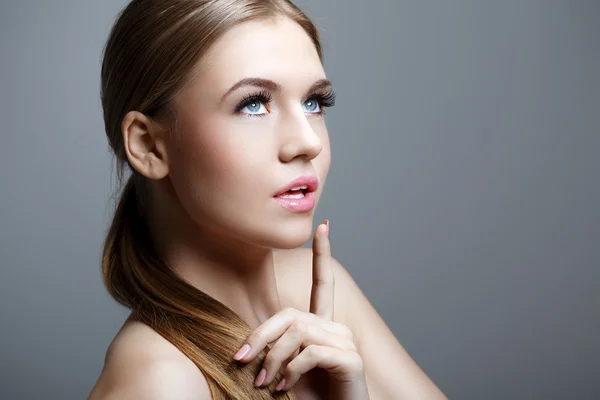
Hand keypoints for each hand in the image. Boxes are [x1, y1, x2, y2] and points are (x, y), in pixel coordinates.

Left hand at [233, 220, 369, 398]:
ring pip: (298, 332)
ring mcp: (346, 342)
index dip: (322, 255)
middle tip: (240, 359)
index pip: (323, 283)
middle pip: (291, 314)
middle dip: (261, 335)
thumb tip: (244, 346)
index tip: (323, 226)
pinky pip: (311, 352)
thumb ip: (273, 349)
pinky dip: (291, 370)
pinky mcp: (351, 360)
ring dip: (273, 358)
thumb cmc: (308, 398)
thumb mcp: (283, 370)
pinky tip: (285, 386)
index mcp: (323, 327)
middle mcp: (337, 328)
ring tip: (265, 383)